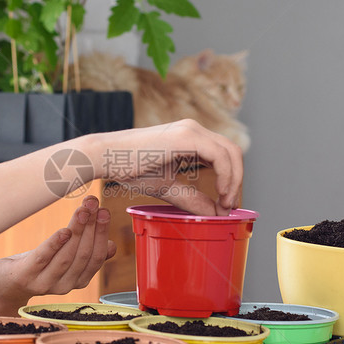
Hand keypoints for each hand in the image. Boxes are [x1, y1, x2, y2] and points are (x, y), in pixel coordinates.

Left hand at [0, 195, 115, 315]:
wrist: (4, 282)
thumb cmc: (38, 265)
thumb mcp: (65, 258)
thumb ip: (88, 254)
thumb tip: (111, 246)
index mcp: (78, 280)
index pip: (96, 257)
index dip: (102, 234)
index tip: (104, 211)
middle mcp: (65, 285)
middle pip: (84, 255)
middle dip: (92, 227)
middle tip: (94, 203)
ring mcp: (45, 283)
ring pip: (67, 256)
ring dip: (77, 231)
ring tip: (83, 210)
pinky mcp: (26, 277)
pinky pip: (43, 259)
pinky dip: (55, 244)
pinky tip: (63, 230)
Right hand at [93, 119, 243, 215]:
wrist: (106, 157)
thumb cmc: (130, 168)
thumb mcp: (168, 187)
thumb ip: (192, 199)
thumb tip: (216, 214)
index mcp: (190, 138)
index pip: (224, 154)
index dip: (232, 178)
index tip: (227, 203)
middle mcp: (193, 129)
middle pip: (233, 151)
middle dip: (237, 180)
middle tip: (230, 205)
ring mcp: (190, 130)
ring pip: (231, 152)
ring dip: (234, 180)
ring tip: (226, 202)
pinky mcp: (186, 136)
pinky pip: (219, 155)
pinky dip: (226, 175)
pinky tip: (220, 193)